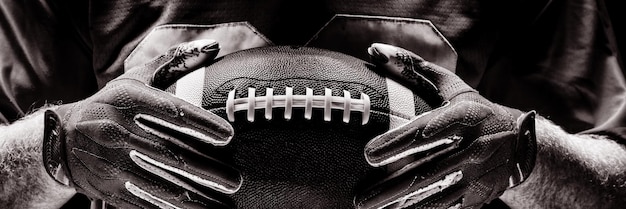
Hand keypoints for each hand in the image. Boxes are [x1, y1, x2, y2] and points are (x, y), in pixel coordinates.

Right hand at [42, 40, 240, 208]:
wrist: (60, 139)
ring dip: (195, 198)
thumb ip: (172, 64)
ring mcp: (114, 163)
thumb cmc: (108, 105)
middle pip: (172, 154)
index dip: (202, 124)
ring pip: (161, 184)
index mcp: (130, 100)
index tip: (228, 135)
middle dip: (207, 171)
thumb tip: (212, 48)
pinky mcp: (110, 188)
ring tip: (223, 205)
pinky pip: (145, 202)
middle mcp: (121, 131)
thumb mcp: (133, 80)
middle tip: (234, 180)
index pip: (172, 112)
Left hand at [354, 43, 536, 208]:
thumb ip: (416, 69)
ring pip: (435, 196)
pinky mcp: (480, 196)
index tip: (368, 154)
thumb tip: (376, 51)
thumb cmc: (478, 111)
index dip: (397, 144)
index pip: (425, 132)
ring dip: (401, 206)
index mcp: (465, 117)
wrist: (524, 146)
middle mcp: (473, 148)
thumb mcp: (455, 88)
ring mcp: (478, 176)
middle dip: (390, 188)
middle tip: (359, 199)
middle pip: (426, 172)